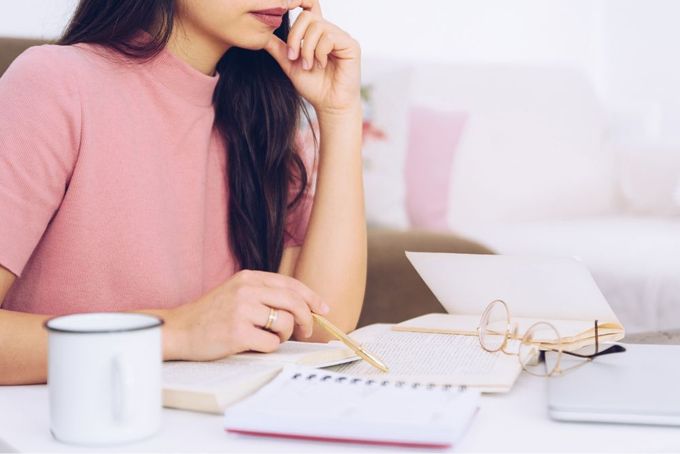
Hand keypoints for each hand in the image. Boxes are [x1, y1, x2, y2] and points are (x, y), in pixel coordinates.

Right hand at [166, 270, 328, 360]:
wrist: (178, 330)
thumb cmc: (209, 315)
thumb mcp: (236, 292)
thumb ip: (263, 294)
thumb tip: (301, 307)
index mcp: (248, 278)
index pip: (290, 284)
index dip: (311, 297)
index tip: (323, 308)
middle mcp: (246, 290)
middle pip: (294, 302)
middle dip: (306, 318)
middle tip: (306, 331)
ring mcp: (242, 310)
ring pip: (285, 323)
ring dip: (284, 335)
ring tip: (269, 338)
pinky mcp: (237, 332)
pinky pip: (271, 342)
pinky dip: (269, 347)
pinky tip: (253, 344)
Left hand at [264, 0, 360, 114]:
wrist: (329, 105)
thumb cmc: (313, 87)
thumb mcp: (290, 65)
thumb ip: (278, 49)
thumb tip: (261, 35)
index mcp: (316, 34)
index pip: (307, 10)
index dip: (298, 4)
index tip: (287, 15)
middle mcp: (330, 31)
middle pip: (307, 16)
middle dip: (295, 37)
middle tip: (293, 57)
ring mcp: (341, 37)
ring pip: (317, 27)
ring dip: (307, 49)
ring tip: (308, 66)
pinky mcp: (351, 45)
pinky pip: (329, 38)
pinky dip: (319, 52)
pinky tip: (321, 65)